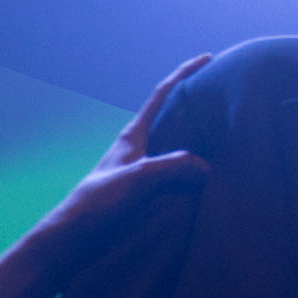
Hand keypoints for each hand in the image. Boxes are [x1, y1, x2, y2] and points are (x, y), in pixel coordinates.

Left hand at [28, 54, 213, 269]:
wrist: (73, 239)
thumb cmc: (97, 205)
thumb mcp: (138, 179)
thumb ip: (172, 167)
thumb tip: (206, 166)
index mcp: (133, 136)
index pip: (161, 95)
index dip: (184, 74)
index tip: (207, 58)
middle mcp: (137, 149)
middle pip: (170, 118)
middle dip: (194, 105)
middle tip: (223, 98)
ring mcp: (139, 172)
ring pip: (173, 149)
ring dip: (196, 141)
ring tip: (224, 138)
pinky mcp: (141, 195)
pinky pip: (174, 176)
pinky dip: (191, 172)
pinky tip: (207, 181)